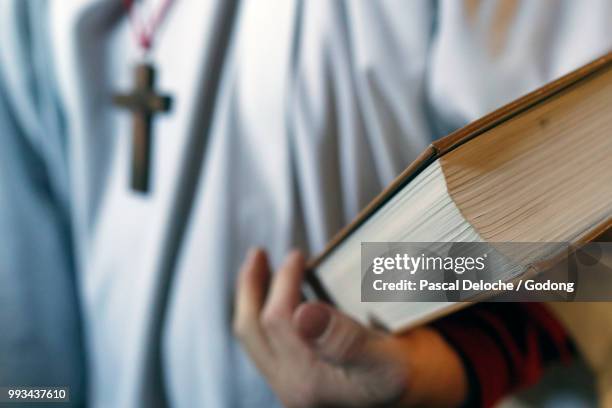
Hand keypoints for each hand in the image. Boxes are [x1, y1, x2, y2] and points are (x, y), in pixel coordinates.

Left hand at [233, 249, 467, 406]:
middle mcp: (294, 389)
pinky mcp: (298, 382)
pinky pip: (268, 345)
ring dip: (253, 300)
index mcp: (312, 382)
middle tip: (258, 254)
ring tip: (260, 270)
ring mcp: (293, 388)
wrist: (424, 396)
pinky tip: (281, 299)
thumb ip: (346, 341)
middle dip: (251, 288)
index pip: (279, 321)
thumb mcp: (388, 360)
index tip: (297, 256)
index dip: (284, 282)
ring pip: (255, 338)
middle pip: (253, 331)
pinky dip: (267, 316)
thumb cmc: (413, 379)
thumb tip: (304, 314)